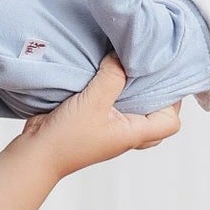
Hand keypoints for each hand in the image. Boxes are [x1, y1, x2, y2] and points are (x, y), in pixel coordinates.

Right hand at [24, 58, 183, 176]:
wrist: (36, 154)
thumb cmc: (66, 138)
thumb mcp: (93, 101)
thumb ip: (111, 77)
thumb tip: (122, 55)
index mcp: (133, 134)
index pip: (170, 122)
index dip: (173, 101)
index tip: (166, 77)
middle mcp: (126, 133)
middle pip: (156, 118)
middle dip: (158, 95)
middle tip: (152, 71)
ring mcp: (110, 130)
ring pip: (134, 111)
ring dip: (134, 92)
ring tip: (131, 69)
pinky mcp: (94, 122)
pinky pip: (113, 106)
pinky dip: (115, 92)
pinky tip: (107, 74)